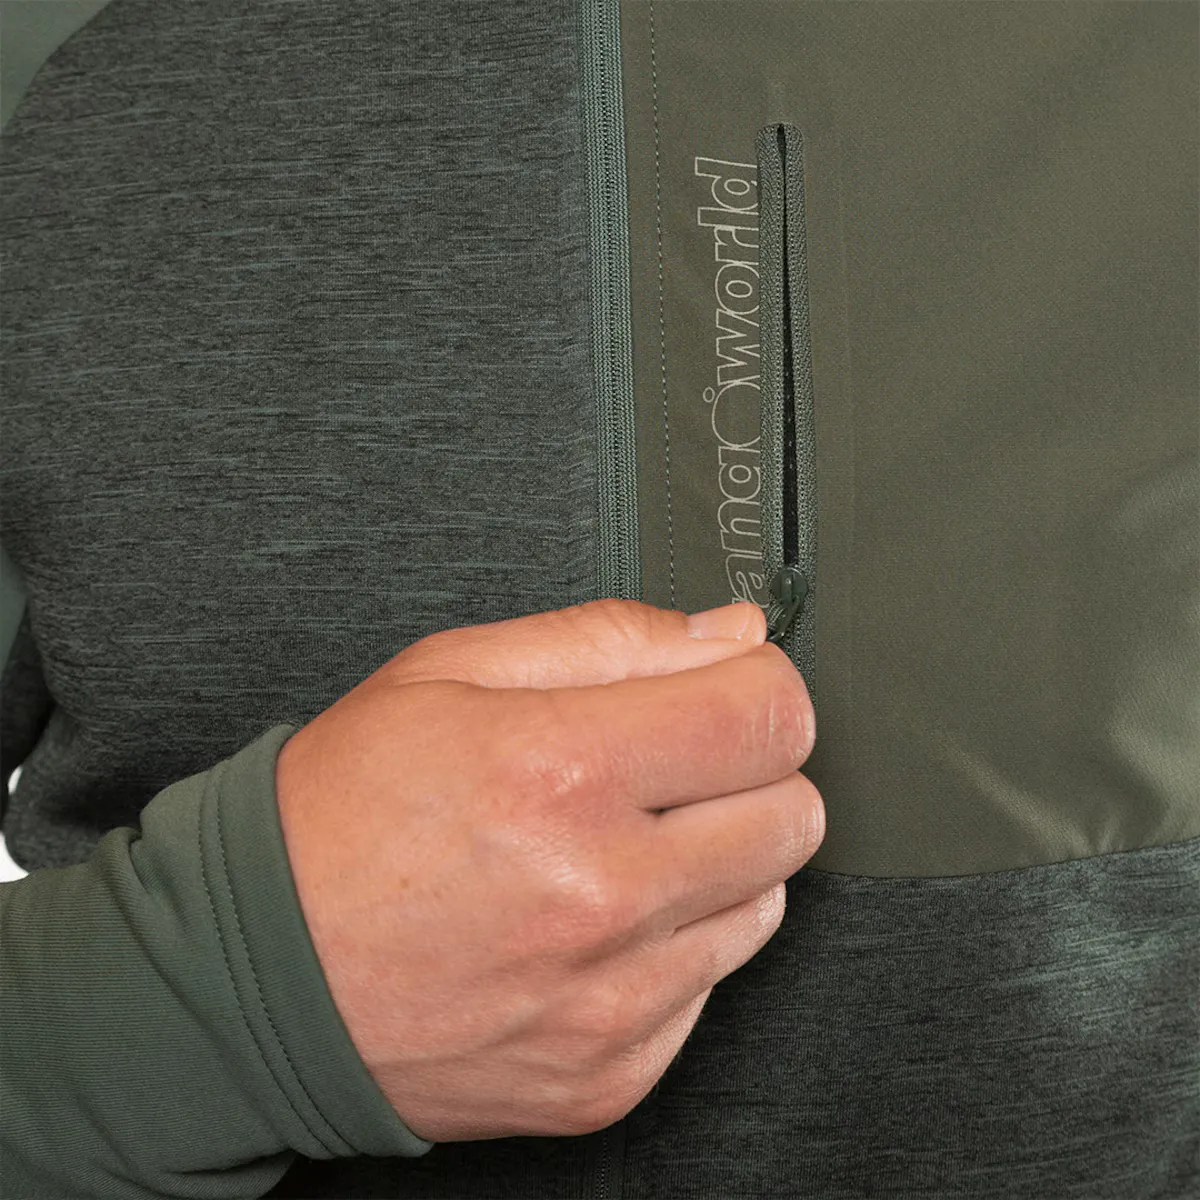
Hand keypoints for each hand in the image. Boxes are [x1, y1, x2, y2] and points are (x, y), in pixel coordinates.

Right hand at [273, 597, 822, 1142]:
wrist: (260, 973)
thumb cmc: (343, 817)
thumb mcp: (452, 673)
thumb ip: (610, 639)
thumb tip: (730, 635)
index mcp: (560, 771)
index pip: (770, 714)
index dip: (760, 685)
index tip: (728, 687)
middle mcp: (600, 894)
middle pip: (793, 811)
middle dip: (746, 771)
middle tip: (664, 767)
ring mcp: (610, 999)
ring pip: (768, 900)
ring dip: (716, 860)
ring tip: (618, 846)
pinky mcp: (610, 1075)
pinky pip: (712, 987)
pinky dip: (675, 944)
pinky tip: (596, 922)